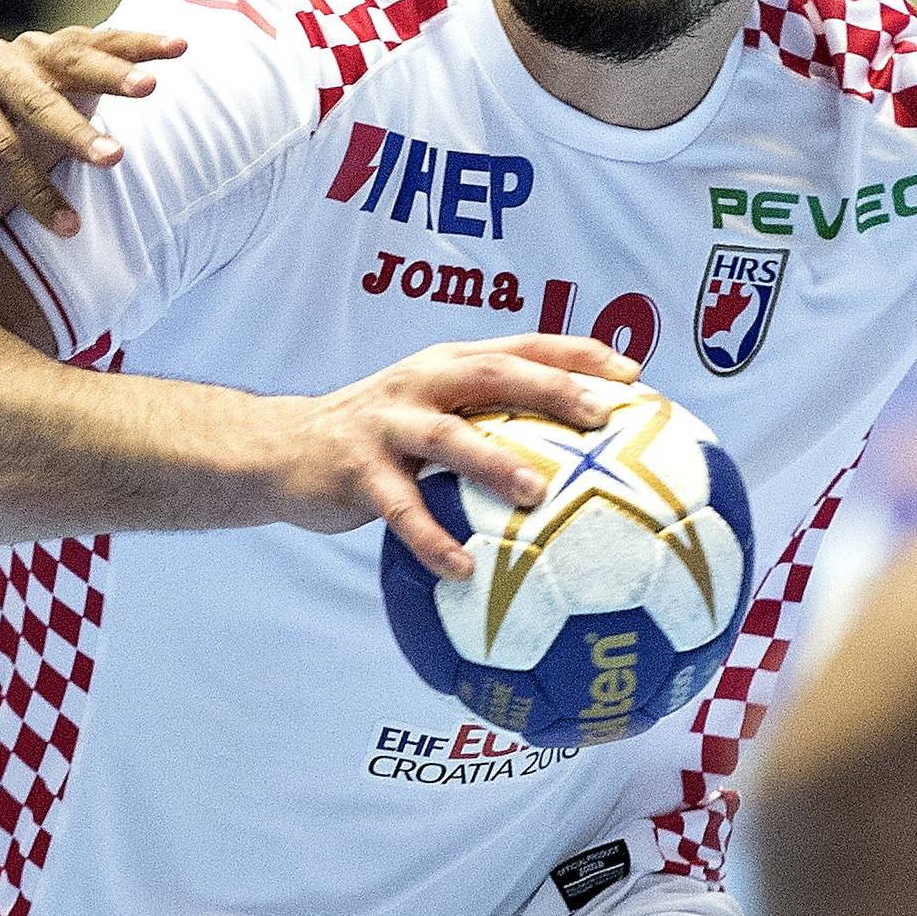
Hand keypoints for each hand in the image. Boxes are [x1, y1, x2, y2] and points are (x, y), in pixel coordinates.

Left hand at [0, 24, 187, 298]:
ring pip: (71, 57)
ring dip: (113, 74)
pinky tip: (179, 48)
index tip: (70, 230)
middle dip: (74, 133)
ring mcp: (31, 48)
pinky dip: (141, 42)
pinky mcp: (66, 41)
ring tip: (151, 90)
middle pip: (34, 101)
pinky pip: (104, 37)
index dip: (29, 190)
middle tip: (114, 162)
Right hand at [271, 336, 641, 576]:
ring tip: (537, 493)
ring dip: (494, 463)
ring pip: (448, 438)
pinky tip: (464, 570)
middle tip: (601, 419)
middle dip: (551, 389)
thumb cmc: (381, 436)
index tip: (634, 374)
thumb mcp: (433, 410)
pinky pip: (401, 509)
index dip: (579, 354)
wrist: (282, 448)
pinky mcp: (358, 469)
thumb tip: (577, 457)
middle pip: (495, 375)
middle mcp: (423, 382)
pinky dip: (433, 539)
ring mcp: (389, 423)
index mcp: (451, 364)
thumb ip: (490, 419)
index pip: (524, 345)